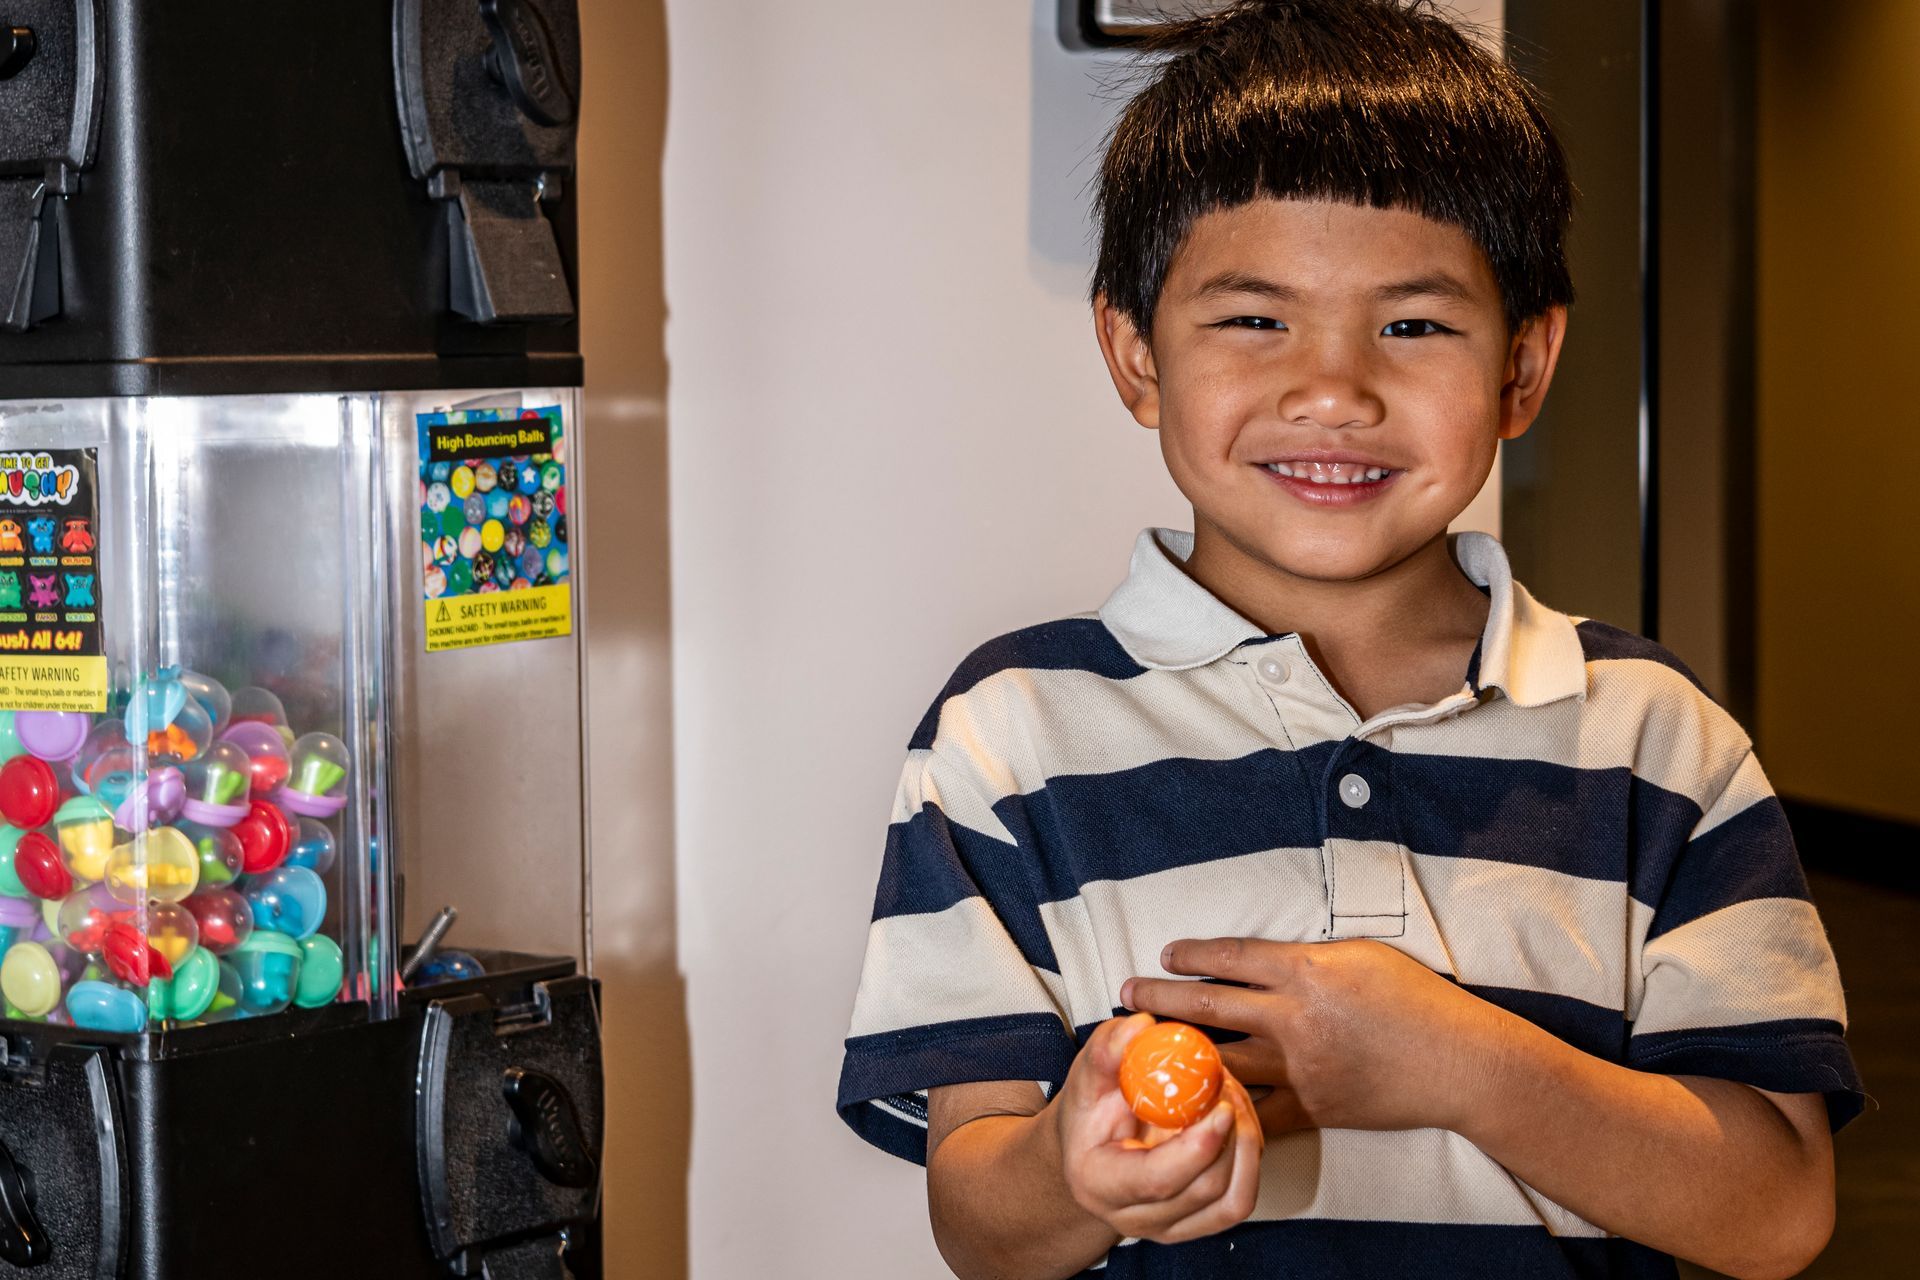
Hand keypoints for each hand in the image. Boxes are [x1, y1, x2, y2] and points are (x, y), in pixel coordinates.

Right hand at [1053, 1012, 1264, 1243]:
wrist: (1092, 1148)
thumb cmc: (1090, 1112)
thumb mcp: (1088, 1074)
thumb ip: (1109, 1050)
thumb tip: (1143, 1027)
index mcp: (1099, 1183)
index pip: (1157, 1179)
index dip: (1197, 1146)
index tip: (1220, 1105)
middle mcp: (1135, 1218)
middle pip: (1204, 1189)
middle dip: (1231, 1135)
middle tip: (1228, 1085)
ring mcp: (1170, 1227)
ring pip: (1233, 1200)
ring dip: (1246, 1145)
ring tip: (1234, 1100)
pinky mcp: (1199, 1223)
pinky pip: (1241, 1199)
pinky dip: (1250, 1159)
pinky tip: (1238, 1124)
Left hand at [1120, 938, 1511, 1136]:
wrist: (1458, 1063)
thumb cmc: (1416, 1000)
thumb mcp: (1361, 956)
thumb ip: (1308, 958)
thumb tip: (1267, 961)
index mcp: (1307, 972)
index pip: (1231, 958)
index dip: (1191, 955)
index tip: (1164, 955)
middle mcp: (1294, 1017)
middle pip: (1209, 1006)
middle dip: (1160, 1000)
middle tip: (1127, 993)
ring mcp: (1300, 1067)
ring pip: (1222, 1060)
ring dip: (1178, 1054)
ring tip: (1146, 1049)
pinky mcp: (1312, 1107)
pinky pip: (1257, 1111)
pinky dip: (1223, 1108)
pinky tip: (1194, 1106)